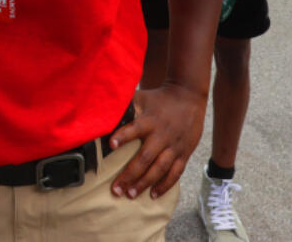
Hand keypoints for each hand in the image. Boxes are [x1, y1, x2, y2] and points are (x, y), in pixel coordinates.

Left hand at [109, 83, 206, 198]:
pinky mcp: (184, 153)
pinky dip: (165, 185)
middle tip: (116, 189)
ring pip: (159, 169)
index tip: (111, 144)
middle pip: (145, 158)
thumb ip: (125, 104)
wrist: (189, 97)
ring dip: (144, 183)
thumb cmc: (159, 98)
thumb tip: (102, 109)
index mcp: (150, 121)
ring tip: (130, 195)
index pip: (135, 128)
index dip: (123, 136)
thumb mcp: (142, 97)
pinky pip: (175, 172)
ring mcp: (174, 146)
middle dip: (130, 175)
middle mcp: (162, 135)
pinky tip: (153, 194)